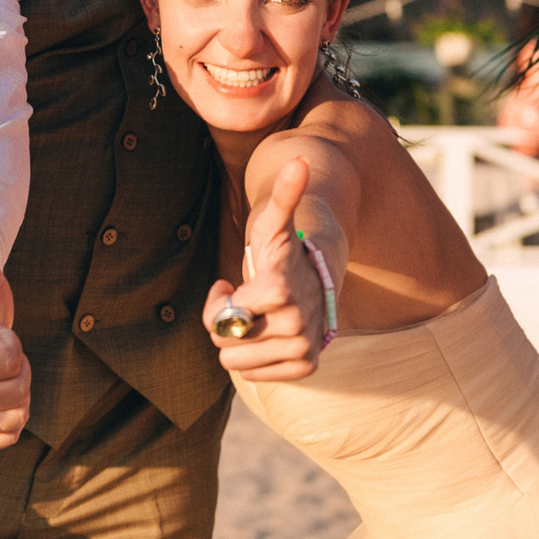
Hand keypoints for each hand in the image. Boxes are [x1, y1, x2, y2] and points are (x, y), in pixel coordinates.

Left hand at [206, 158, 326, 382]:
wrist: (319, 278)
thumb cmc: (285, 250)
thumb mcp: (273, 223)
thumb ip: (283, 194)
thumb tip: (298, 161)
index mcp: (279, 291)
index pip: (221, 319)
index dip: (220, 301)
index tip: (231, 283)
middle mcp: (296, 326)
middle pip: (226, 344)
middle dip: (227, 322)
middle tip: (244, 301)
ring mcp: (303, 349)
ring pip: (236, 363)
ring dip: (240, 341)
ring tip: (257, 317)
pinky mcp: (306, 367)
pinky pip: (254, 376)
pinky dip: (255, 358)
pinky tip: (269, 334)